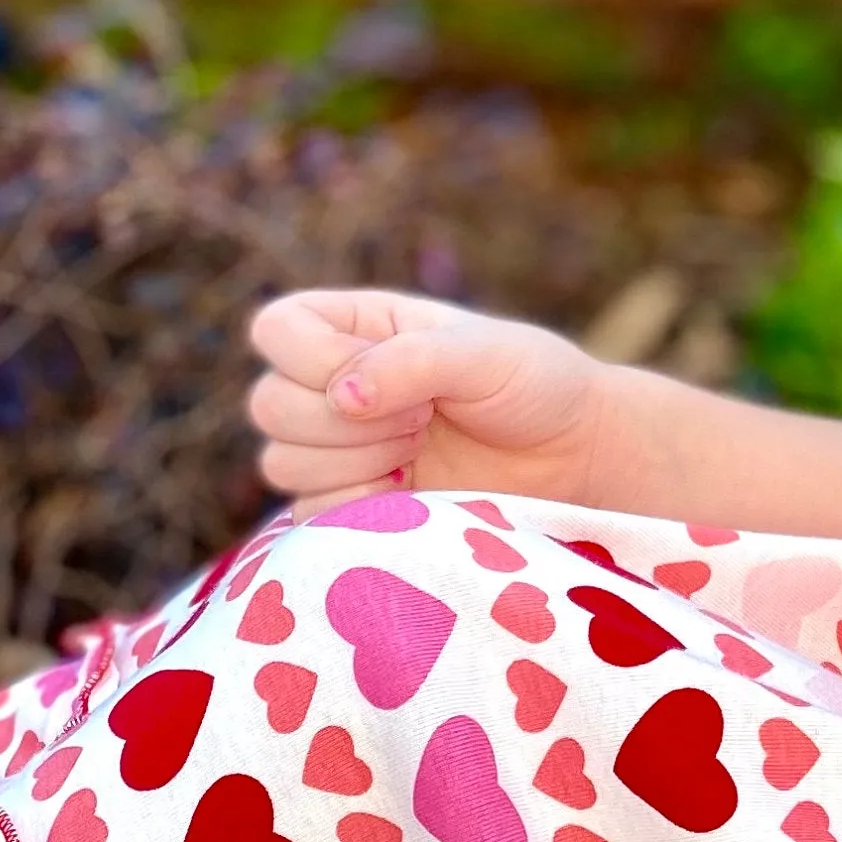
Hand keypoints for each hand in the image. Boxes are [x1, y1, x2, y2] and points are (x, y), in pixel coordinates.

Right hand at [247, 289, 612, 517]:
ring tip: (421, 452)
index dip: (319, 360)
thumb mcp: (485, 353)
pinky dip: (354, 509)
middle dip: (348, 422)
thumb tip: (343, 396)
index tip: (394, 378)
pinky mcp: (351, 502)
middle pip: (268, 405)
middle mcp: (335, 383)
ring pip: (281, 463)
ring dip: (355, 463)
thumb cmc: (537, 385)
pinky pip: (306, 515)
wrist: (573, 456)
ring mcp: (339, 447)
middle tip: (422, 421)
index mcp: (356, 326)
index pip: (276, 330)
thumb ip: (413, 361)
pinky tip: (411, 494)